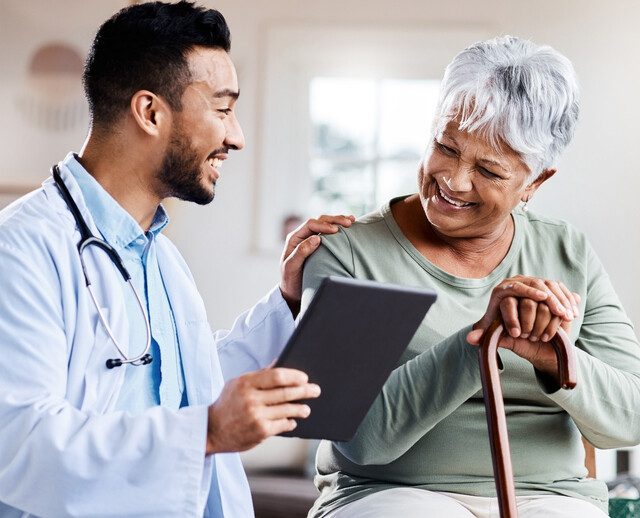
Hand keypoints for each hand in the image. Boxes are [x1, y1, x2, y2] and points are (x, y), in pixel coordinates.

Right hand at [206, 368, 320, 453]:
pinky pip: (282, 424)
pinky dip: (290, 422)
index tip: (304, 378)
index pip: (277, 376)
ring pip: (287, 409)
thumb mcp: (237, 384)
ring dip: (301, 408)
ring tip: (306, 409)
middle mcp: (251, 399)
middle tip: (315, 390)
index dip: (294, 376)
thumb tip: (279, 361)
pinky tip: (292, 421)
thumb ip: (259, 374)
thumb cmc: (227, 404)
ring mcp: (256, 416)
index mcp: (246, 382)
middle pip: (286, 392)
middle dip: (304, 391)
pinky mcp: (260, 432)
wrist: (210, 430)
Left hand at [279, 215, 354, 315]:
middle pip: (319, 221)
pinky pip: (328, 233)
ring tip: (352, 220)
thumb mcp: (292, 267)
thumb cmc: (290, 280)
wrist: (292, 291)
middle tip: (349, 222)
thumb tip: (316, 238)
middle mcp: (302, 236)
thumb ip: (301, 252)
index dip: (323, 225)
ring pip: (325, 224)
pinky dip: (338, 228)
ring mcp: (310, 239)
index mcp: (294, 238)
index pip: (310, 225)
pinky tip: (349, 228)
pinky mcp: (318, 245)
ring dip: (338, 221)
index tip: (336, 230)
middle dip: (334, 220)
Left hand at [467, 276, 580, 375]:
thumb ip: (484, 336)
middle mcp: (517, 282)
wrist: (522, 328)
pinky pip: (559, 288)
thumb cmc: (507, 332)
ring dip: (560, 300)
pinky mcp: (548, 286)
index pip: (514, 287)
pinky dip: (567, 299)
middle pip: (535, 284)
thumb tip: (470, 339)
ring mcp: (533, 282)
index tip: (540, 298)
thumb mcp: (496, 334)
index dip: (528, 291)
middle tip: (558, 311)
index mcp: (501, 291)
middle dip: (549, 298)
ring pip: (549, 285)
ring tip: (566, 315)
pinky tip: (572, 312)